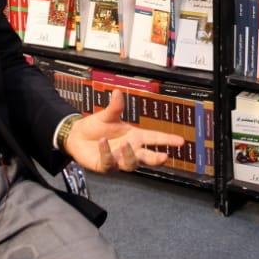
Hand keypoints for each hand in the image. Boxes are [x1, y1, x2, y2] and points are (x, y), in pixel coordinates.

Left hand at [62, 90, 183, 172]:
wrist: (77, 137)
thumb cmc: (96, 126)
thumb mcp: (107, 115)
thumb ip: (115, 107)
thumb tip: (118, 92)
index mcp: (135, 136)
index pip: (154, 138)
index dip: (167, 140)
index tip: (180, 141)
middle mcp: (129, 149)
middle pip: (146, 158)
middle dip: (155, 159)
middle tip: (163, 157)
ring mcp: (118, 160)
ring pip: (130, 164)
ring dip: (130, 155)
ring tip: (126, 145)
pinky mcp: (105, 166)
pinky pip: (109, 162)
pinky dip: (107, 152)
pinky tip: (103, 143)